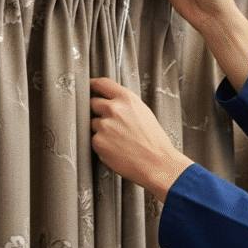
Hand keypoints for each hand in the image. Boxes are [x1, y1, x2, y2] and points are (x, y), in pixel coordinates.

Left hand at [90, 77, 192, 200]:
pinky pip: (93, 139)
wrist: (158, 163)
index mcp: (127, 99)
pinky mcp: (98, 142)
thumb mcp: (143, 112)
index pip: (102, 83)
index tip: (89, 87)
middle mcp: (114, 109)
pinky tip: (116, 149)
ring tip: (118, 139)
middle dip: (97, 110)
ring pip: (93, 123)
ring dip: (100, 129)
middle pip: (92, 103)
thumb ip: (125, 104)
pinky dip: (102, 144)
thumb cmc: (154, 140)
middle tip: (110, 122)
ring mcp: (104, 126)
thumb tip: (109, 100)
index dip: (93, 85)